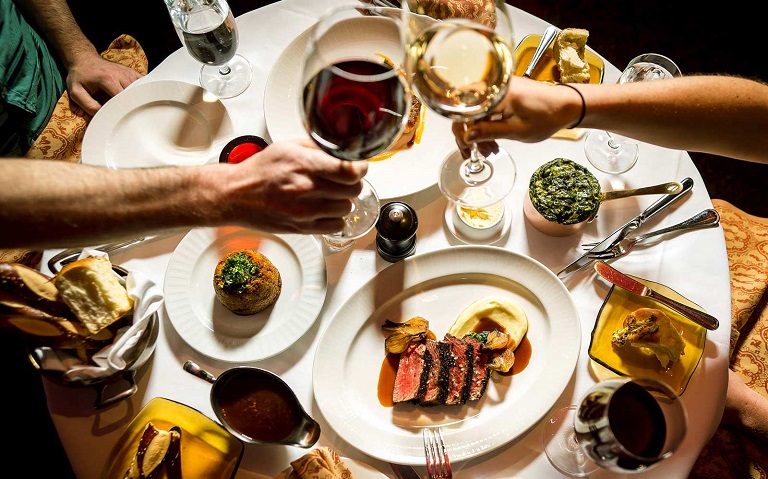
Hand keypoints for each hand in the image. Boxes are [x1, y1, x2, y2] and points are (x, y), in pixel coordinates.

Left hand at [65, 51, 142, 114]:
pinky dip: (143, 91)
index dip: (123, 109)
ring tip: (136, 109)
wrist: (84, 59)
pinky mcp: (132, 72)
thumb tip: (103, 116)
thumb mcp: (76, 92)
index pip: (122, 97)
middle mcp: (120, 74)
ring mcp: (128, 72)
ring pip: (140, 89)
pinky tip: (140, 98)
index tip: (122, 118)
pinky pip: (143, 83)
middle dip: (133, 105)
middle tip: (130, 116)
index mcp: (107, 79)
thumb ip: (88, 105)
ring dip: (139, 99)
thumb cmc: (80, 76)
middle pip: (134, 94)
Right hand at [222, 140, 368, 233]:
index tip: (359, 166)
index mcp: (304, 165)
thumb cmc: (260, 171)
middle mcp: (306, 188)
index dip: (360, 168)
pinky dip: (335, 218)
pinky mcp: (303, 228)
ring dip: (343, 200)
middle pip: (353, 189)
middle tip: (343, 180)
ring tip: (330, 195)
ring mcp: (305, 211)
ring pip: (347, 208)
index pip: (349, 170)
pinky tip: (326, 210)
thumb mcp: (287, 147)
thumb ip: (317, 147)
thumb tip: (342, 148)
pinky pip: (336, 226)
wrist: (237, 195)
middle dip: (352, 182)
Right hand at [454, 76, 581, 150]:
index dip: (462, 132)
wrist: (568, 104)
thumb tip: (466, 137)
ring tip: (490, 150)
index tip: (468, 149)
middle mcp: (493, 86)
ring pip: (476, 111)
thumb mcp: (516, 130)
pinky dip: (487, 124)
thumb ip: (489, 132)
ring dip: (478, 131)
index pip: (465, 112)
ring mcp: (498, 88)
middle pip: (467, 111)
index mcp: (495, 94)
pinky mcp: (503, 92)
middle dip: (470, 134)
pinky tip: (494, 139)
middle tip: (478, 153)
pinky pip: (486, 108)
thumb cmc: (547, 117)